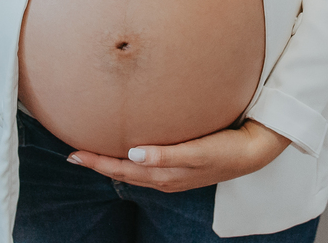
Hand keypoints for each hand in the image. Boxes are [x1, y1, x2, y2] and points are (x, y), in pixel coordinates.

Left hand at [64, 120, 290, 192]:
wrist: (253, 153)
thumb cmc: (226, 150)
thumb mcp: (198, 153)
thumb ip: (166, 155)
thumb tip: (132, 154)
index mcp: (164, 176)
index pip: (121, 170)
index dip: (97, 162)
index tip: (74, 153)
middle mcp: (164, 178)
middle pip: (122, 172)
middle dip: (98, 164)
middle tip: (74, 153)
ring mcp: (172, 175)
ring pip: (133, 172)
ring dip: (112, 164)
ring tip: (94, 154)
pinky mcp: (181, 167)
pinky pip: (147, 168)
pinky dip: (130, 162)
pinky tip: (129, 152)